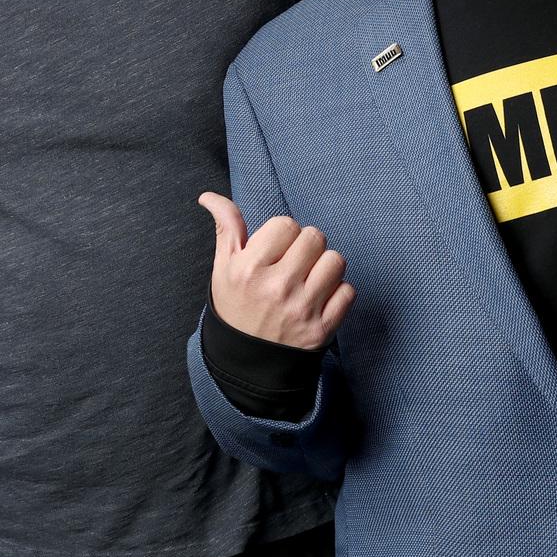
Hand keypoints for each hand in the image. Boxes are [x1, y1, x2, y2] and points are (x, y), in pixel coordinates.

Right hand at [200, 193, 353, 349]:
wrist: (246, 361)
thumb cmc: (235, 306)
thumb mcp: (223, 267)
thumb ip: (225, 227)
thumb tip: (209, 196)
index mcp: (249, 269)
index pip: (286, 224)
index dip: (282, 233)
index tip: (275, 250)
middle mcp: (277, 288)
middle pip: (315, 238)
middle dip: (305, 246)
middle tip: (293, 262)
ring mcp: (302, 310)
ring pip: (335, 261)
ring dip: (325, 266)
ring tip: (308, 278)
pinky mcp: (322, 330)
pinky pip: (348, 291)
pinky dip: (337, 292)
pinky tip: (319, 298)